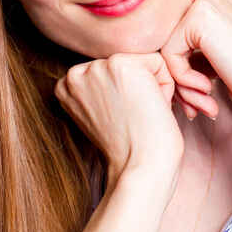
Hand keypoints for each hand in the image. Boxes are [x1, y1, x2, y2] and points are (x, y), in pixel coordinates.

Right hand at [53, 52, 185, 200]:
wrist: (141, 168)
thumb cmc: (130, 148)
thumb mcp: (102, 113)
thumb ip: (102, 87)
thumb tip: (122, 66)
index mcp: (67, 86)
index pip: (112, 73)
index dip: (126, 97)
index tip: (122, 120)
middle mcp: (75, 73)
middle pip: (127, 64)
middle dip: (139, 89)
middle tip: (133, 119)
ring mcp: (96, 67)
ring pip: (143, 63)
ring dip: (151, 87)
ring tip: (141, 114)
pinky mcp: (120, 64)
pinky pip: (158, 62)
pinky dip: (164, 86)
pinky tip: (150, 108)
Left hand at [159, 0, 231, 119]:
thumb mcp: (211, 54)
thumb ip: (186, 45)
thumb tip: (148, 50)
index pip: (170, 31)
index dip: (177, 66)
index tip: (192, 94)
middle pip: (164, 36)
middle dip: (175, 75)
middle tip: (193, 103)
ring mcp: (203, 1)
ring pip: (164, 46)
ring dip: (179, 81)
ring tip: (200, 100)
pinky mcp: (198, 18)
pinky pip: (169, 53)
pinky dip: (182, 78)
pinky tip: (206, 88)